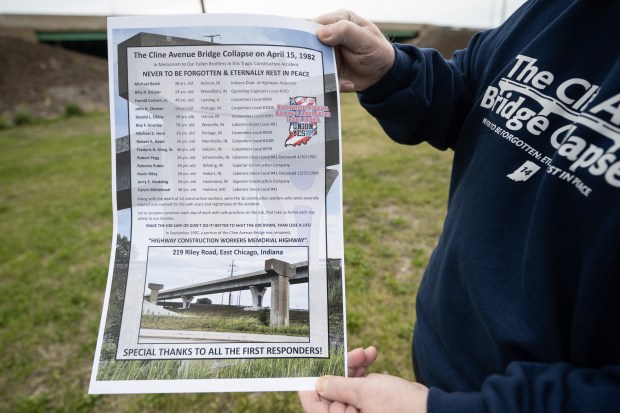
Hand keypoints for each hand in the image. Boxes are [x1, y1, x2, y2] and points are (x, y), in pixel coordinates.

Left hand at [299, 347, 428, 412]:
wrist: (430, 409)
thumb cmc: (399, 407)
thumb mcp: (364, 393)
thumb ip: (338, 387)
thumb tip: (318, 384)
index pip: (314, 404)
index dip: (311, 383)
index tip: (313, 363)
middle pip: (331, 390)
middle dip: (341, 367)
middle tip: (353, 352)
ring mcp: (358, 410)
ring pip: (346, 382)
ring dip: (355, 364)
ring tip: (367, 352)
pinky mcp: (370, 402)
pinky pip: (360, 383)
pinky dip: (364, 368)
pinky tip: (372, 355)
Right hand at [315, 10, 394, 91]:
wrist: (383, 73)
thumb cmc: (377, 50)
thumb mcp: (365, 38)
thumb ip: (345, 32)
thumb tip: (320, 33)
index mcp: (337, 21)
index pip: (316, 24)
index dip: (309, 35)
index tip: (309, 46)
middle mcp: (329, 37)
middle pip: (309, 45)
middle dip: (310, 57)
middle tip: (318, 66)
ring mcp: (326, 55)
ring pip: (313, 64)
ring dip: (321, 74)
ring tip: (336, 78)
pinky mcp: (327, 71)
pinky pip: (322, 79)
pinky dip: (334, 84)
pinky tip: (348, 84)